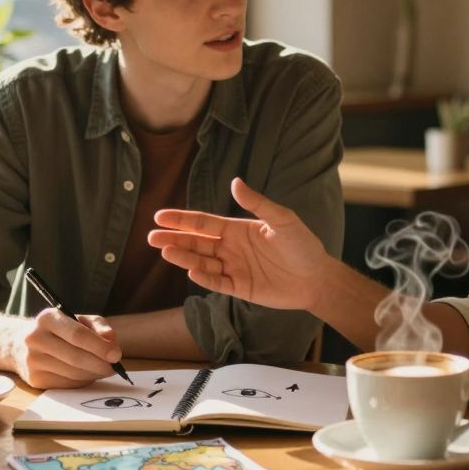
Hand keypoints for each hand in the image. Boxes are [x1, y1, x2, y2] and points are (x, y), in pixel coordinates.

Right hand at [13, 309, 122, 388]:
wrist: (22, 345)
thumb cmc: (60, 330)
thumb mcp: (79, 319)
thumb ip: (98, 326)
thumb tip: (111, 340)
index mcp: (48, 318)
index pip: (77, 335)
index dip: (99, 346)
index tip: (116, 355)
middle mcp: (35, 338)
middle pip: (76, 357)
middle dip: (100, 364)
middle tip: (114, 367)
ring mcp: (32, 361)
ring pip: (72, 373)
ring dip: (93, 374)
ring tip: (103, 370)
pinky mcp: (34, 379)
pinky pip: (66, 384)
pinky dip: (82, 381)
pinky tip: (87, 375)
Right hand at [149, 177, 332, 310]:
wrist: (317, 277)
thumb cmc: (302, 245)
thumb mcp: (282, 219)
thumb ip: (257, 203)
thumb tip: (234, 182)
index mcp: (238, 229)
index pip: (204, 223)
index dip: (182, 220)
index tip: (159, 216)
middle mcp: (231, 248)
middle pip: (197, 243)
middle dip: (174, 240)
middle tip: (151, 238)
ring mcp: (234, 269)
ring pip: (202, 263)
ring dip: (184, 258)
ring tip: (166, 253)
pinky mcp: (240, 288)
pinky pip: (218, 283)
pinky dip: (204, 278)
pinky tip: (191, 271)